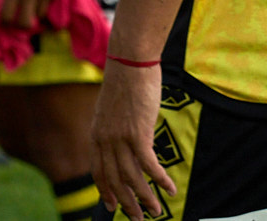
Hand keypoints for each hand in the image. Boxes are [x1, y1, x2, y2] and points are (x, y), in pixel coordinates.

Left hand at [0, 0, 66, 29]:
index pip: (7, 16)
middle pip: (25, 23)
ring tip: (30, 5)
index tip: (4, 20)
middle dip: (20, 25)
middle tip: (18, 21)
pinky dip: (43, 3)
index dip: (4, 22)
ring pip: (39, 15)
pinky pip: (49, 4)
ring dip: (33, 13)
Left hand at [90, 64, 173, 220]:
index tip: (112, 206)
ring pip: (132, 178)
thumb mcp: (112, 110)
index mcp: (96, 134)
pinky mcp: (138, 133)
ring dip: (146, 198)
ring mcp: (120, 137)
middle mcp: (105, 139)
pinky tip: (170, 189)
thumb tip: (124, 144)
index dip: (105, 191)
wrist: (129, 62)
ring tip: (157, 211)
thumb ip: (114, 129)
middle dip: (127, 203)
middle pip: (115, 180)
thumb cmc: (125, 83)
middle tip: (139, 218)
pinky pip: (149, 165)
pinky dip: (160, 180)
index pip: (98, 171)